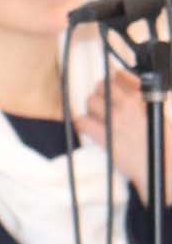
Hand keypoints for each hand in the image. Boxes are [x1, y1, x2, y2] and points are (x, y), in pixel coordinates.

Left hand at [77, 69, 170, 204]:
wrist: (161, 167)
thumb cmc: (161, 144)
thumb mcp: (155, 115)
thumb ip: (140, 101)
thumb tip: (129, 93)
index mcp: (141, 100)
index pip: (119, 76)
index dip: (114, 80)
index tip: (113, 85)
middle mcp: (126, 107)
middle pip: (101, 86)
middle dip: (101, 92)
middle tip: (104, 102)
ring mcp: (114, 121)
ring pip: (90, 101)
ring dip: (92, 107)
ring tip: (97, 115)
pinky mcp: (105, 137)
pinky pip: (82, 122)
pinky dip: (83, 123)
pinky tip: (88, 127)